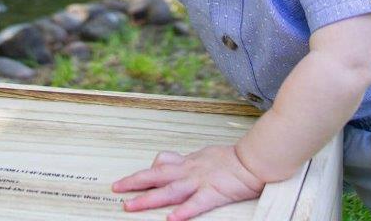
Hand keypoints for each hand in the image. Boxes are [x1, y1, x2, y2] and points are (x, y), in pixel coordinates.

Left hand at [111, 145, 263, 220]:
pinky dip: (184, 211)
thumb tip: (164, 162)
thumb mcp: (202, 156)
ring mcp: (200, 181)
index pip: (159, 166)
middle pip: (157, 175)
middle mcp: (190, 171)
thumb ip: (184, 161)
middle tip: (117, 189)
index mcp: (188, 163)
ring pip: (170, 190)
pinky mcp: (214, 193)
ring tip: (132, 206)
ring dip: (149, 199)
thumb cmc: (230, 160)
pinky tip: (172, 219)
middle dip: (135, 183)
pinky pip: (196, 203)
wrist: (253, 159)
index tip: (124, 182)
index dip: (141, 175)